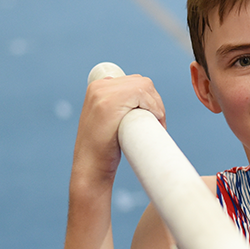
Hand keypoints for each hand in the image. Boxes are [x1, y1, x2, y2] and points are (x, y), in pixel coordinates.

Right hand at [73, 73, 165, 189]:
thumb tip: (142, 106)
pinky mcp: (110, 102)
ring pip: (145, 86)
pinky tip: (154, 120)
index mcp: (98, 87)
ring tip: (157, 125)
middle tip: (158, 123)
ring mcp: (103, 93)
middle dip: (155, 102)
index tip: (153, 117)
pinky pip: (142, 93)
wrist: (91, 166)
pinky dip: (154, 106)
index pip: (135, 82)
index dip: (149, 98)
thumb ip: (120, 107)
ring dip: (157, 106)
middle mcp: (99, 86)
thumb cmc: (104, 148)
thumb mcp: (109, 120)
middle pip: (142, 82)